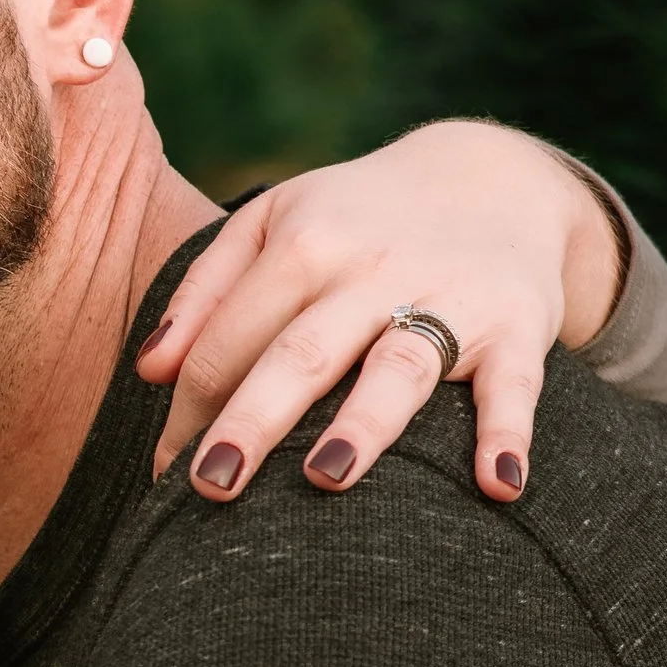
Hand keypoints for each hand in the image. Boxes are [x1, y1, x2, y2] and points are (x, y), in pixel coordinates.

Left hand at [138, 122, 623, 504]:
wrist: (494, 178)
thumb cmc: (358, 220)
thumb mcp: (275, 221)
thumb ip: (205, 290)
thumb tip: (149, 371)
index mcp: (304, 243)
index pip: (232, 338)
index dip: (191, 409)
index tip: (165, 477)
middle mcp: (373, 269)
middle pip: (303, 352)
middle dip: (253, 419)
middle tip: (209, 488)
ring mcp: (449, 297)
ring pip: (400, 365)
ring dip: (364, 423)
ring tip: (326, 479)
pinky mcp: (517, 325)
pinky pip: (514, 385)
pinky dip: (509, 432)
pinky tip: (498, 484)